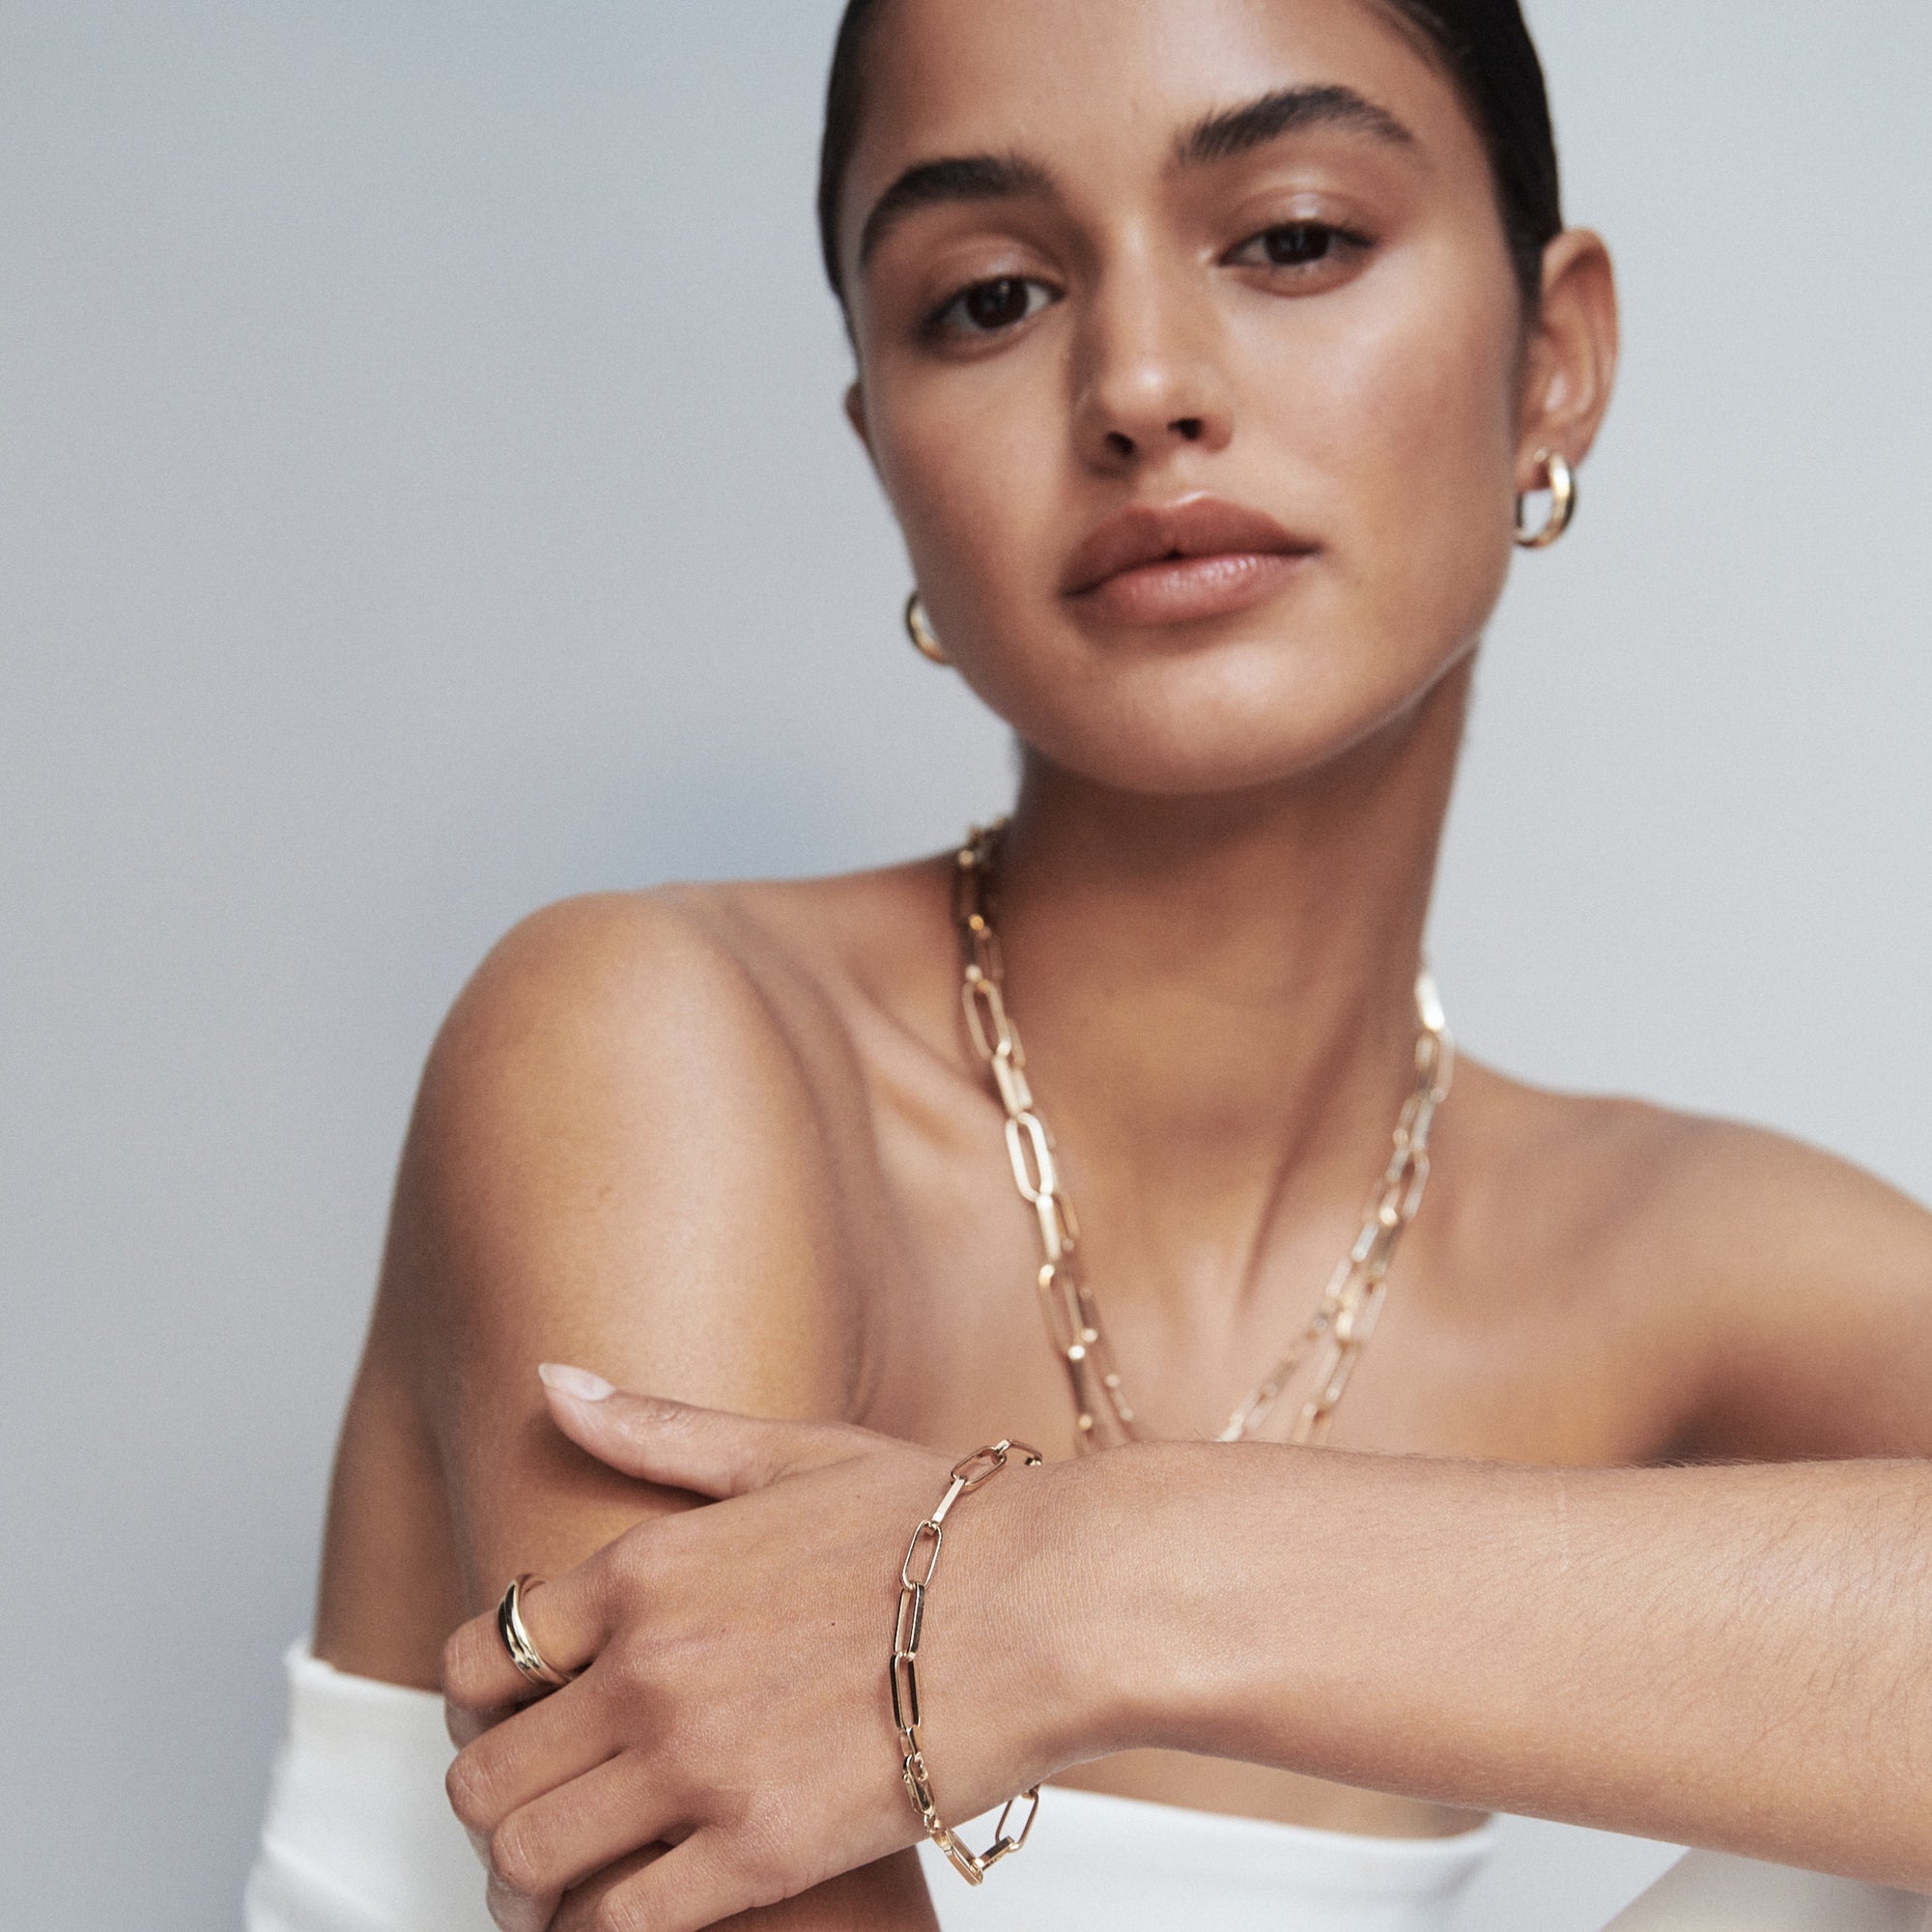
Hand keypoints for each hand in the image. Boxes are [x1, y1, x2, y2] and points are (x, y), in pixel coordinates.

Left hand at [441, 1374, 1083, 1931]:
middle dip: (494, 1805)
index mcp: (644, 1569)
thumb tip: (549, 1376)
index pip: (476, 1658)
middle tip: (537, 1815)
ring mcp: (697, 1764)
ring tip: (563, 1886)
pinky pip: (617, 1928)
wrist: (1050, 1601)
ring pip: (528, 1857)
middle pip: (483, 1776)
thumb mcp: (787, 1451)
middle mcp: (648, 1666)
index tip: (510, 1725)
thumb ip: (655, 1428)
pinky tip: (624, 1917)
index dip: (473, 1707)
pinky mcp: (758, 1852)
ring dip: (525, 1883)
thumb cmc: (937, 1523)